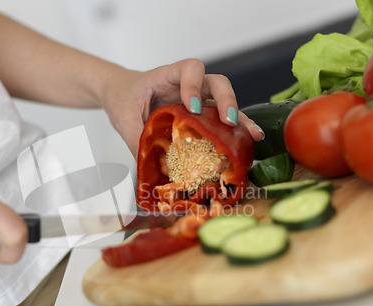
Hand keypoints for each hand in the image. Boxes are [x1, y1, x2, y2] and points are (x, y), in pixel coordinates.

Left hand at [100, 59, 264, 157]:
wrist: (121, 94)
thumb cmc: (123, 98)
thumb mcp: (124, 117)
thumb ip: (136, 138)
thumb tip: (149, 168)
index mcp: (168, 76)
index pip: (190, 69)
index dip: (194, 85)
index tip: (190, 107)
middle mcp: (188, 85)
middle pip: (216, 82)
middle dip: (226, 100)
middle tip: (228, 121)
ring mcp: (197, 100)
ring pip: (224, 101)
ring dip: (238, 117)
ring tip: (252, 135)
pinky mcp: (200, 115)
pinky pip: (219, 119)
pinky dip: (234, 130)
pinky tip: (246, 142)